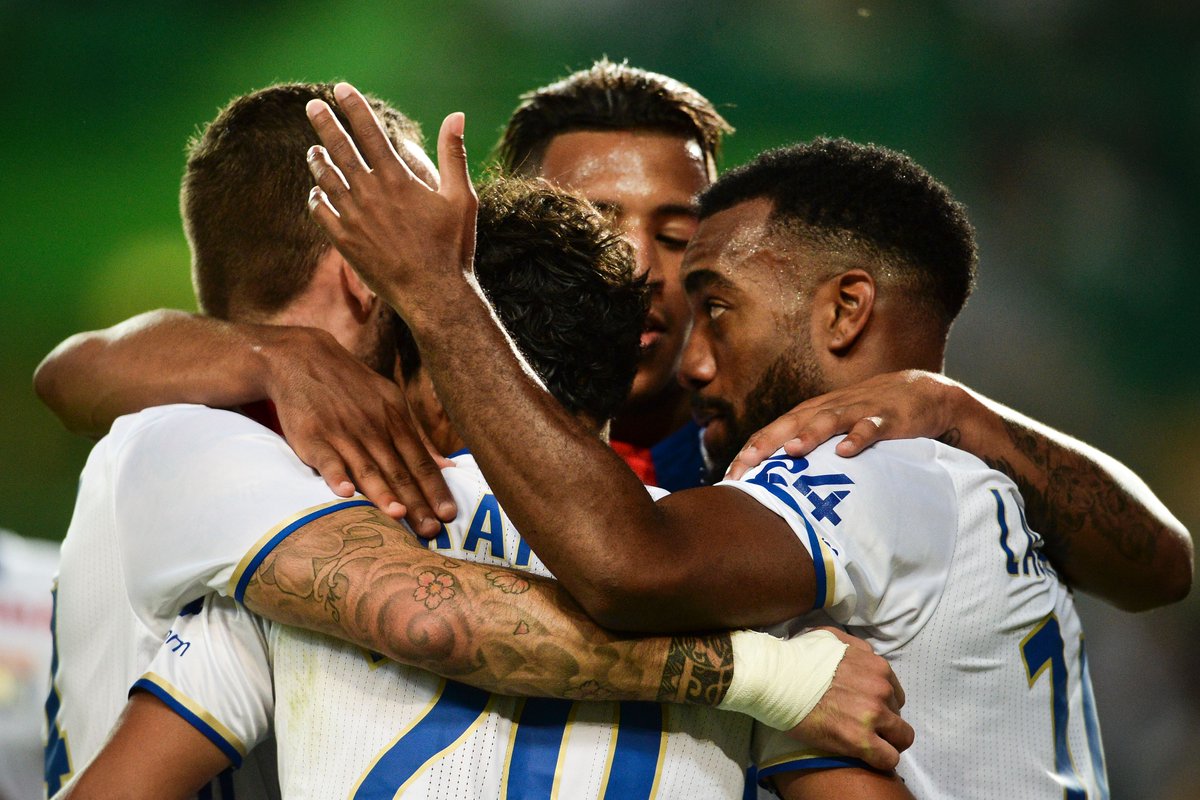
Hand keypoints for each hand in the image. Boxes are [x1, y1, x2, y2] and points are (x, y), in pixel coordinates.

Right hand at [264, 325, 455, 535]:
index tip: (449, 514)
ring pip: (367, 467)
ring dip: (383, 492)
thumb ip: (417, 437)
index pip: (419, 460)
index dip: (435, 488)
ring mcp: (343, 432)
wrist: (303, 358)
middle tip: (432, 531)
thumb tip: (448, 466)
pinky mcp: (313, 436)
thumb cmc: (352, 387)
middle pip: (398, 470)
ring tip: (399, 515)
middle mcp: (373, 427)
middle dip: (417, 501)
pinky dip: (336, 476)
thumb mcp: (390, 403)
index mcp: (395, 420)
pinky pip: (327, 459)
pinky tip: (345, 494)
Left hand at [304, 82, 477, 320]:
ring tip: (313, 149)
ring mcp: (354, 217)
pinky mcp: (344, 241)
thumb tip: (456, 115)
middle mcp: (371, 193)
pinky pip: (322, 212)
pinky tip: (316, 193)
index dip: (354, 108)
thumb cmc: (452, 246)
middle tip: (312, 104)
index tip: (341, 89)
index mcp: (398, 179)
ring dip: (318, 160)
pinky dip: (316, 198)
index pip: (370, 133)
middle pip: (340, 149)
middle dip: (325, 123)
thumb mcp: (462, 197)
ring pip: (326, 179)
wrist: (433, 294)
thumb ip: (453, 154)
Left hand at [726, 370, 962, 478]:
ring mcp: (858, 410)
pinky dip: (859, 436)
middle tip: (747, 464)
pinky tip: (847, 451)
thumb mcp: (834, 429)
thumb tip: (777, 483)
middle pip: (792, 423)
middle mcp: (830, 409)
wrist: (921, 393)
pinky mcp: (888, 417)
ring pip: (828, 420)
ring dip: (809, 434)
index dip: (752, 450)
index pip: (774, 430)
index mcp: (813, 413)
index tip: (731, 476)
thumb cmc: (867, 416)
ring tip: (791, 452)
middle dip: (768, 442)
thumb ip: (809, 451)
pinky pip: (872, 426)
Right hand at [788, 627, 913, 770]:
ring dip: (887, 741)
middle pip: (898, 715)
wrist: (776, 678)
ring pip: (902, 737)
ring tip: (866, 743)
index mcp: (877, 666)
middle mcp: (881, 689)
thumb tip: (861, 653)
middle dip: (883, 721)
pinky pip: (888, 758)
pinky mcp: (860, 740)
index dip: (881, 703)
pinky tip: (864, 756)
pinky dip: (880, 760)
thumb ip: (854, 646)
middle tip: (859, 725)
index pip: (894, 693)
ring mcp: (873, 715)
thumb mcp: (831, 637)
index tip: (863, 709)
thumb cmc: (798, 657)